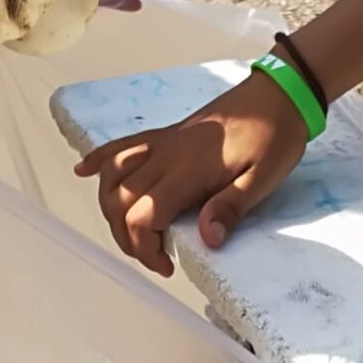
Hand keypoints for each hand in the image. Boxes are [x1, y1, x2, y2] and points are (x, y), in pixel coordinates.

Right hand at [74, 71, 307, 275]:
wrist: (277, 96)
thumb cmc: (274, 139)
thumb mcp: (262, 179)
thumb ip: (231, 207)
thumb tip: (207, 239)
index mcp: (188, 170)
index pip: (142, 215)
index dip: (145, 249)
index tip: (168, 266)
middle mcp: (165, 155)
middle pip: (119, 200)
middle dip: (125, 237)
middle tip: (154, 256)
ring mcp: (160, 143)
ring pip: (112, 176)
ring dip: (110, 209)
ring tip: (131, 233)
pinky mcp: (163, 135)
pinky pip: (121, 146)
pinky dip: (98, 160)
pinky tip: (84, 172)